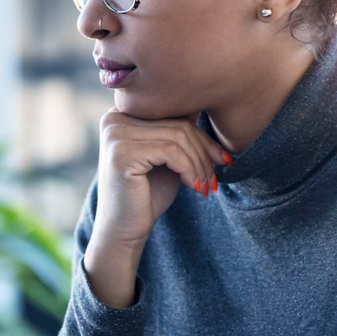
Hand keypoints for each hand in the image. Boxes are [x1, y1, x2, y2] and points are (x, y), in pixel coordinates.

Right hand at [84, 110, 229, 306]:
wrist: (124, 230)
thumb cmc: (147, 194)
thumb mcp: (168, 157)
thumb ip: (178, 132)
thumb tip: (202, 105)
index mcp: (123, 113)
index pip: (174, 112)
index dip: (202, 135)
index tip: (222, 159)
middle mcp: (114, 118)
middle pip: (178, 123)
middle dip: (204, 152)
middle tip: (214, 178)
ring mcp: (115, 134)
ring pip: (178, 137)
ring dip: (200, 164)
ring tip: (205, 185)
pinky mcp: (121, 153)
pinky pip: (171, 151)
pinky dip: (190, 169)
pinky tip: (193, 187)